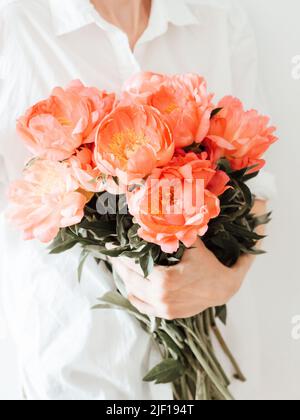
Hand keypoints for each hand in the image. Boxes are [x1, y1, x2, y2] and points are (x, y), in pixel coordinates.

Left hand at [112, 239, 251, 319]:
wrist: (224, 288)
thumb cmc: (209, 265)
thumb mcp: (192, 246)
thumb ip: (175, 234)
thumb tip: (158, 218)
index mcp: (164, 279)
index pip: (135, 265)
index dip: (122, 255)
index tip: (112, 248)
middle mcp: (160, 296)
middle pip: (130, 279)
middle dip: (120, 266)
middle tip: (113, 255)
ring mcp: (163, 308)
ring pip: (134, 293)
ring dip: (125, 279)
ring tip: (121, 267)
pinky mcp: (167, 314)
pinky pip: (142, 306)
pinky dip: (134, 296)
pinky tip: (130, 287)